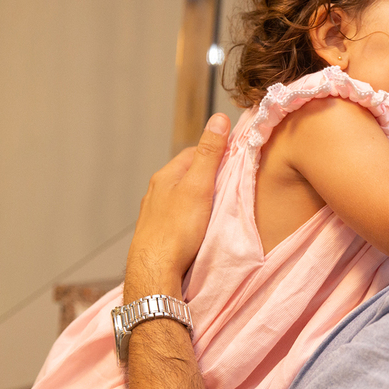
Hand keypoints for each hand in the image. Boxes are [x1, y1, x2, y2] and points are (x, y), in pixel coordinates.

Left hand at [124, 114, 230, 300]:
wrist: (155, 270)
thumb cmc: (178, 229)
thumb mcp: (200, 186)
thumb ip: (210, 153)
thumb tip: (219, 118)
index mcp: (166, 176)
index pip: (193, 152)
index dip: (215, 152)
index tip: (234, 159)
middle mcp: (156, 191)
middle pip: (186, 174)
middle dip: (206, 175)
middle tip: (229, 183)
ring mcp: (154, 213)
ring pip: (180, 196)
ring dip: (197, 197)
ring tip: (215, 206)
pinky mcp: (156, 233)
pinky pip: (176, 216)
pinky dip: (189, 216)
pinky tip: (196, 227)